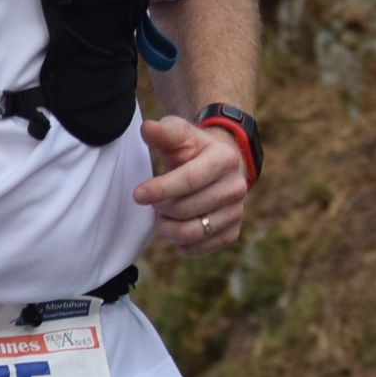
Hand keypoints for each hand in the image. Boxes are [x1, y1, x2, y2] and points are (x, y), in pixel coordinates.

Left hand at [134, 114, 248, 254]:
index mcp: (224, 159)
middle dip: (160, 208)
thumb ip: (163, 132)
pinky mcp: (233, 232)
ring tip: (160, 215)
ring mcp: (238, 212)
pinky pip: (199, 248)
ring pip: (191, 233)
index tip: (137, 194)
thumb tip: (147, 128)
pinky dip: (179, 243)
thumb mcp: (179, 135)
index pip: (189, 181)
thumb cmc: (191, 149)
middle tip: (153, 201)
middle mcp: (237, 187)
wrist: (217, 165)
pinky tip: (175, 226)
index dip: (160, 190)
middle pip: (185, 210)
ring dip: (166, 228)